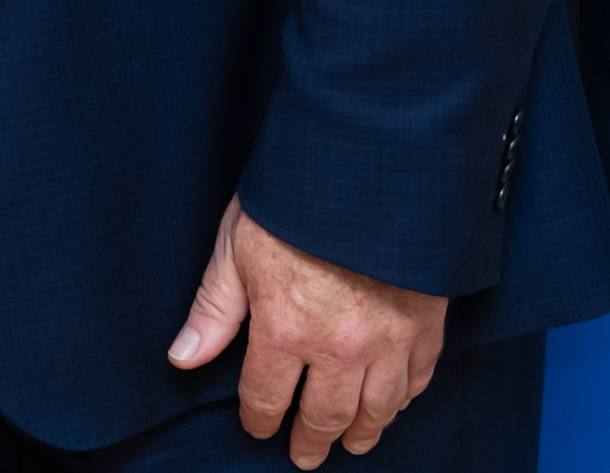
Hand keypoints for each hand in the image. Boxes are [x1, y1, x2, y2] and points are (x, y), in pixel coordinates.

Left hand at [167, 194, 446, 466]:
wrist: (372, 165)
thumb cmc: (294, 197)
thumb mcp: (236, 246)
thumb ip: (214, 310)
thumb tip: (183, 359)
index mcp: (285, 331)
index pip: (266, 397)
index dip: (258, 420)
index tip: (258, 428)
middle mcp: (339, 348)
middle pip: (325, 416)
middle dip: (311, 440)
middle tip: (305, 457)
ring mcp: (389, 339)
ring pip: (377, 408)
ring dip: (363, 432)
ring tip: (353, 444)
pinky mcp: (427, 322)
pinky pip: (418, 378)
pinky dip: (405, 397)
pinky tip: (395, 402)